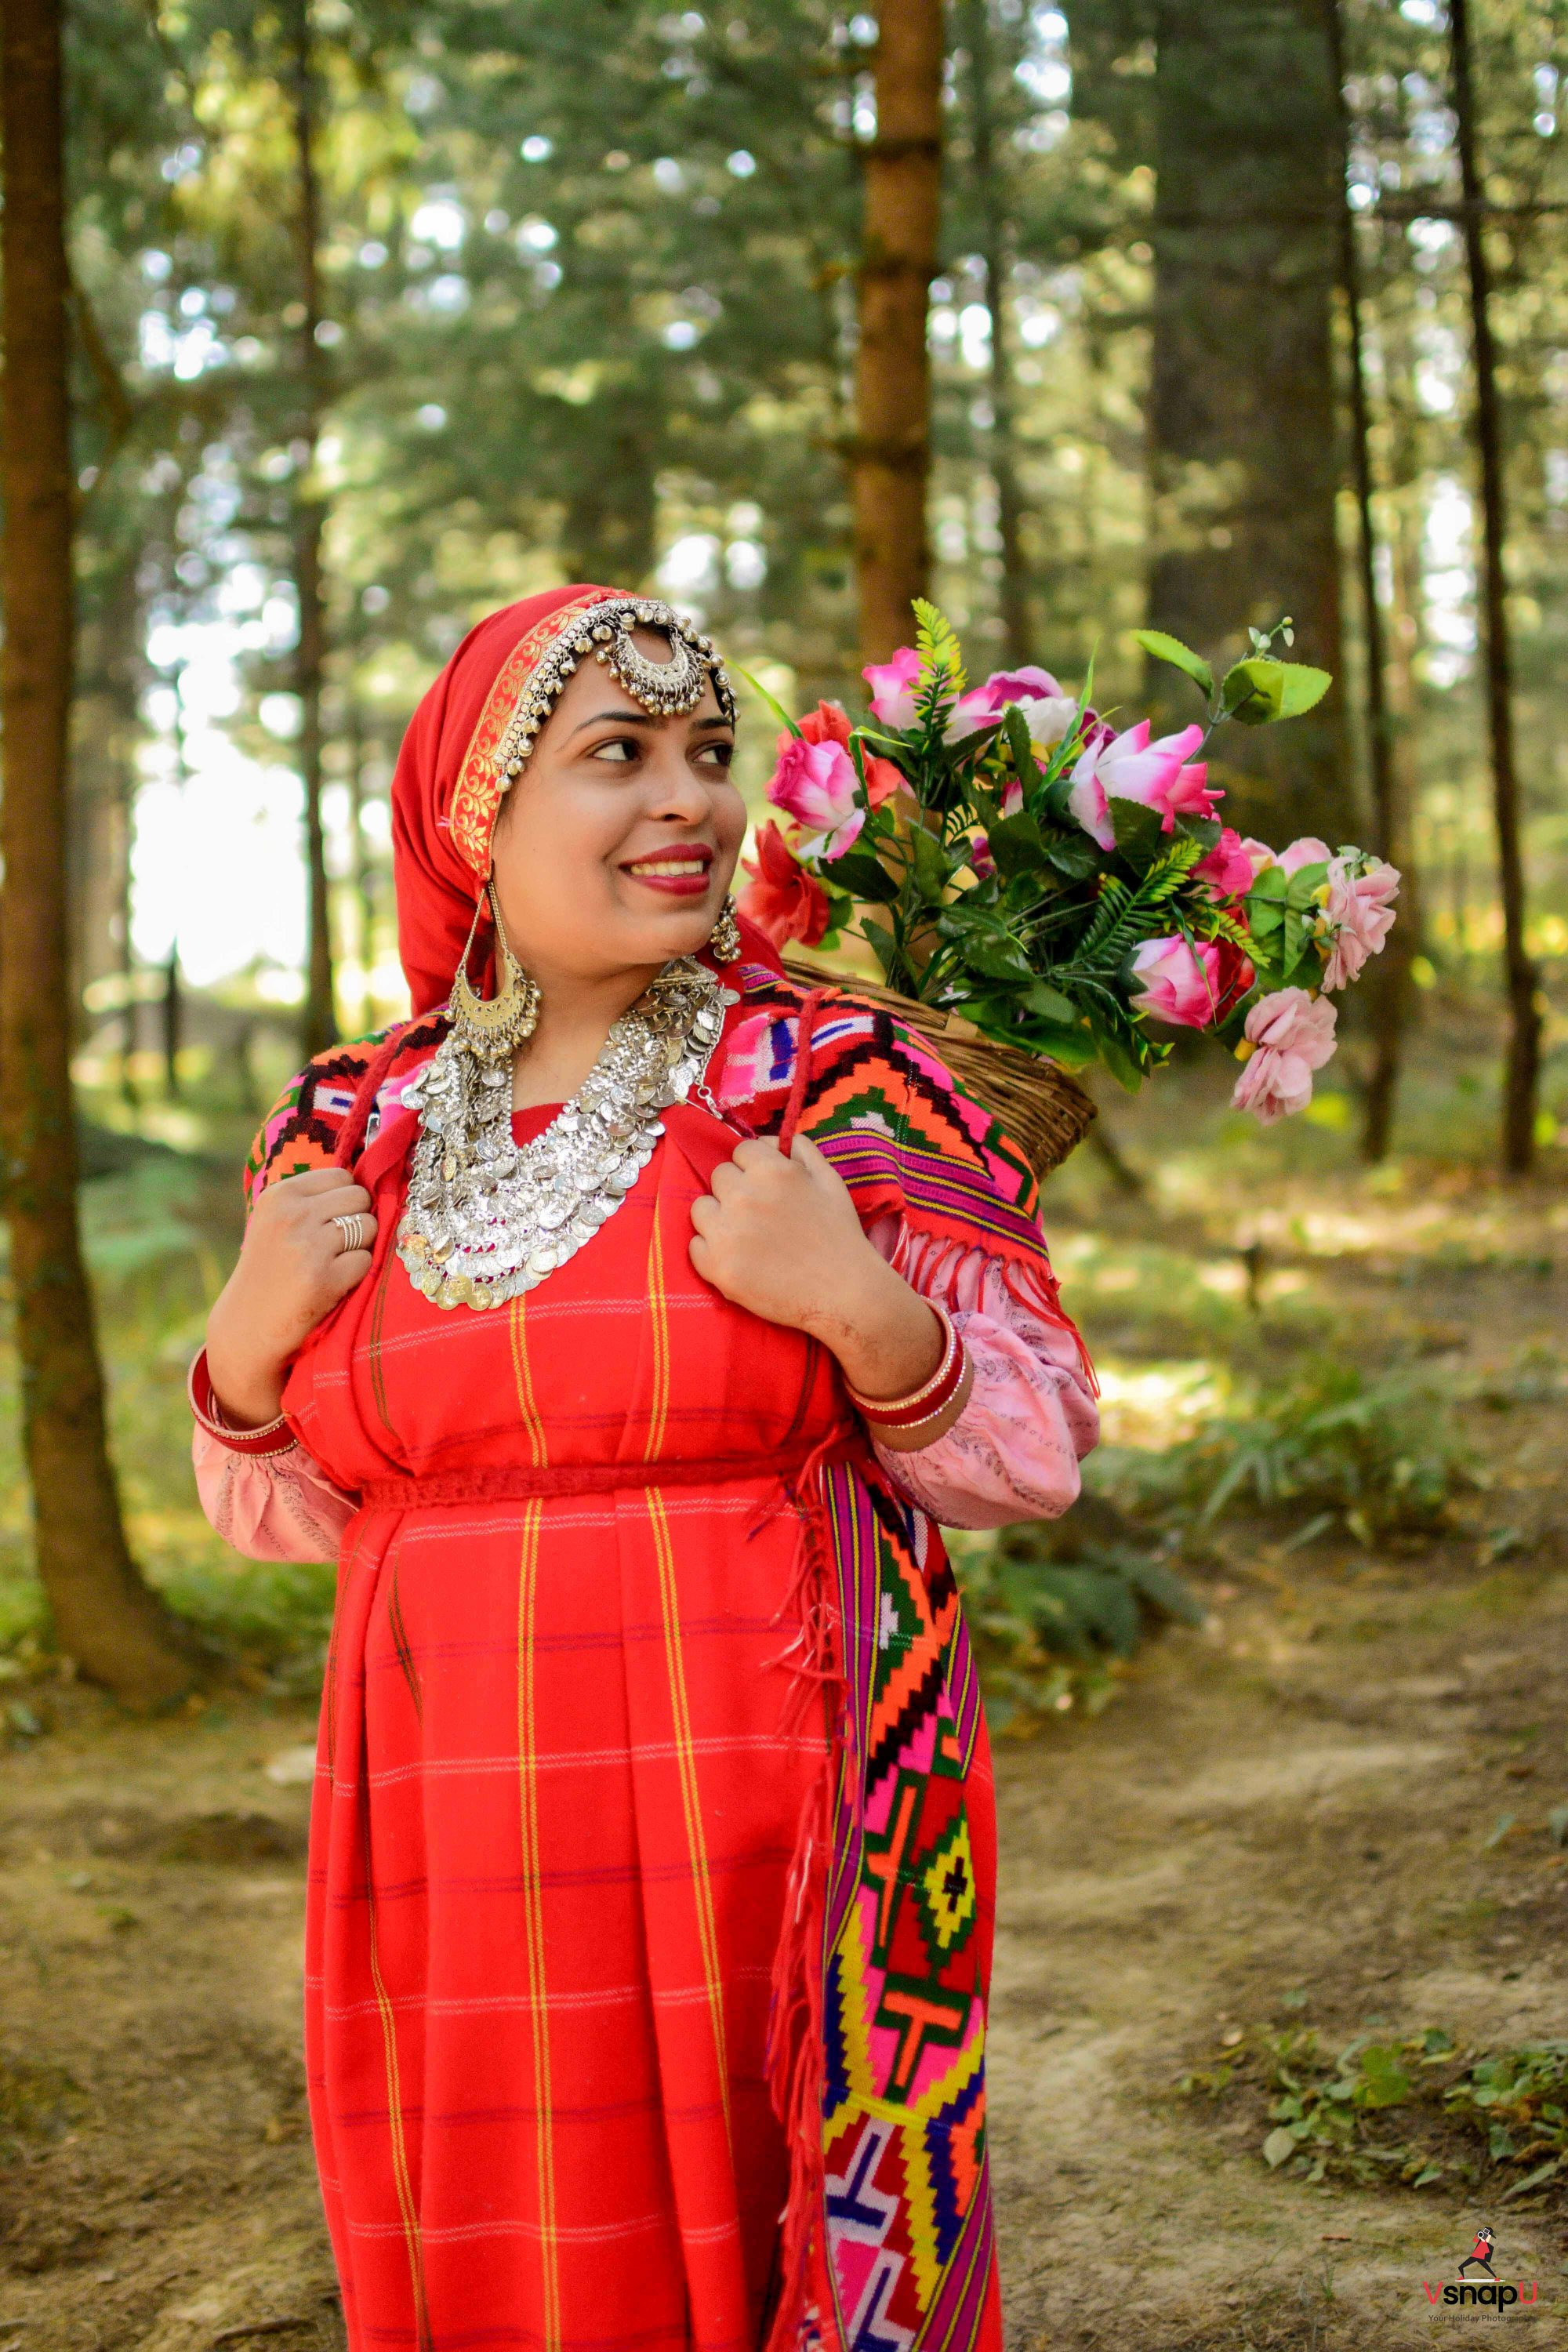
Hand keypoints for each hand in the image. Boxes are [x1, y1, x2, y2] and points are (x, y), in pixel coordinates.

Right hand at [204, 1169, 378, 1426]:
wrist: (247, 1326)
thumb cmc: (270, 1270)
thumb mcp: (276, 1222)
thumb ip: (312, 1199)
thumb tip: (366, 1181)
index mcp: (280, 1196)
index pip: (342, 1176)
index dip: (346, 1199)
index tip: (330, 1221)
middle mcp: (292, 1216)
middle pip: (360, 1198)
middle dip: (358, 1220)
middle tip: (336, 1246)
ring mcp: (308, 1247)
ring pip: (368, 1227)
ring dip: (361, 1246)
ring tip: (333, 1263)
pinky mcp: (323, 1279)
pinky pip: (367, 1260)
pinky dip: (358, 1273)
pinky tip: (333, 1284)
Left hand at [689, 1135, 944, 1405]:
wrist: (843, 1293)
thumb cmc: (840, 1236)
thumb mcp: (830, 1181)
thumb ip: (803, 1152)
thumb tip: (777, 1140)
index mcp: (772, 1172)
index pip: (740, 1151)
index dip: (753, 1168)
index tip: (766, 1187)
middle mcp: (744, 1196)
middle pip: (719, 1177)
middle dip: (736, 1190)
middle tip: (759, 1214)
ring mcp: (726, 1233)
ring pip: (700, 1209)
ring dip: (718, 1218)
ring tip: (744, 1236)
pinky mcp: (717, 1267)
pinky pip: (695, 1246)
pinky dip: (711, 1251)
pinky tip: (738, 1259)